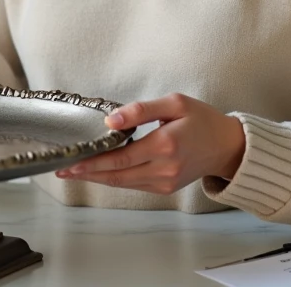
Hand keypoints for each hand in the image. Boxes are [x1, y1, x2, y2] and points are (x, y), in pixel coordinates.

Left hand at [54, 93, 245, 194]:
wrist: (227, 146)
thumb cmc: (202, 120)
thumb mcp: (174, 103)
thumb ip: (141, 110)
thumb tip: (111, 121)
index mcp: (165, 145)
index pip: (119, 158)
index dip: (92, 161)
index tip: (70, 161)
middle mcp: (164, 168)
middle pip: (116, 176)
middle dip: (87, 173)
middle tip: (62, 170)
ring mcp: (165, 182)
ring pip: (123, 183)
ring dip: (98, 177)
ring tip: (75, 170)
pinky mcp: (165, 188)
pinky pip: (134, 184)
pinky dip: (115, 178)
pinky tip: (101, 171)